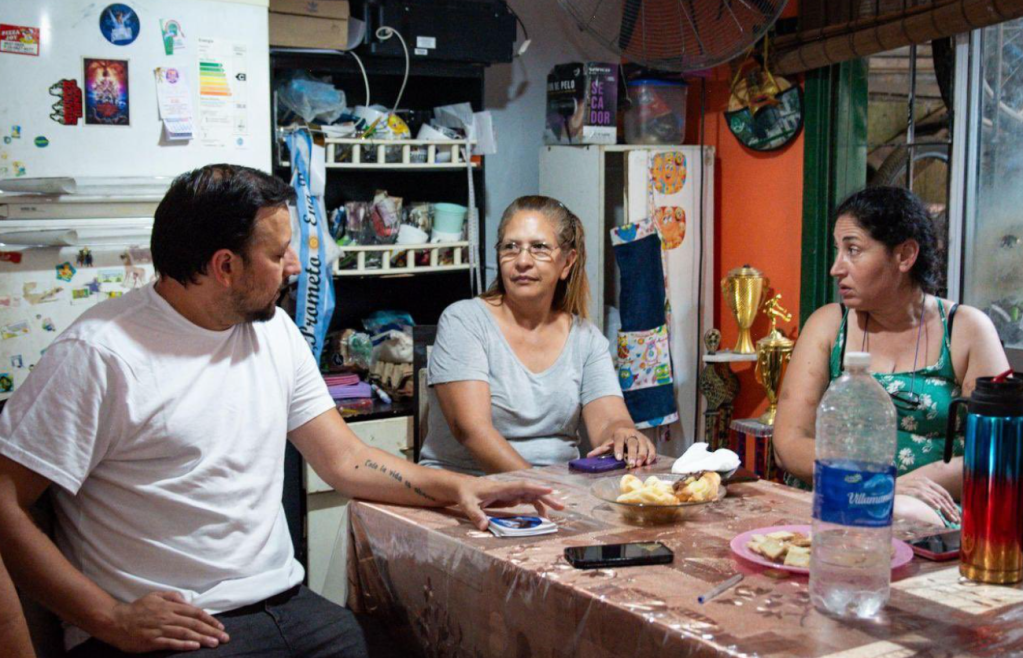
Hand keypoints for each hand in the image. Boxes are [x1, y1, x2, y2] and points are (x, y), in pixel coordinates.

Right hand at [101, 591, 229, 652]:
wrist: (115, 621)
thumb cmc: (137, 609)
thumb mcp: (155, 596)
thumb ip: (173, 597)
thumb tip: (188, 601)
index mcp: (170, 606)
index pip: (195, 612)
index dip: (209, 619)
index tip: (220, 626)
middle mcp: (168, 617)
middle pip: (194, 624)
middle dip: (211, 630)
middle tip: (225, 637)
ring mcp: (160, 629)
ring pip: (185, 633)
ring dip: (201, 638)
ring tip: (214, 643)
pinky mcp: (152, 641)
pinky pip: (171, 643)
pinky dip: (184, 644)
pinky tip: (194, 647)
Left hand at [455, 479, 564, 530]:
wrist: (462, 487)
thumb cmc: (465, 494)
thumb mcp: (467, 504)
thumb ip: (476, 515)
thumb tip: (484, 527)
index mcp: (501, 488)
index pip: (521, 486)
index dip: (535, 488)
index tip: (549, 490)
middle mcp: (509, 489)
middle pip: (531, 491)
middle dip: (546, 497)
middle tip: (561, 506)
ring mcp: (510, 493)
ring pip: (531, 495)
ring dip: (544, 502)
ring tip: (556, 512)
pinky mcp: (509, 497)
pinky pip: (526, 500)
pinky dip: (536, 505)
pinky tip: (542, 515)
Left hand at [589, 428, 656, 467]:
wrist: (626, 433)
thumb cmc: (615, 442)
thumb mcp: (608, 444)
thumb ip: (600, 450)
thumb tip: (589, 456)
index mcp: (619, 433)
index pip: (618, 440)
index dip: (618, 449)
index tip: (618, 458)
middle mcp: (631, 434)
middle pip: (632, 443)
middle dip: (633, 453)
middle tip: (632, 463)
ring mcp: (641, 437)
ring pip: (643, 445)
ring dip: (642, 455)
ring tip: (640, 464)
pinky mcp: (648, 442)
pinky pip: (651, 448)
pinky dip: (651, 455)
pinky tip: (648, 463)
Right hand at [897, 474, 959, 524]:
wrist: (880, 491)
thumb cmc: (896, 495)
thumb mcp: (912, 495)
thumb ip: (924, 499)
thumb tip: (939, 510)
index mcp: (923, 481)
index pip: (942, 492)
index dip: (951, 504)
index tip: (956, 514)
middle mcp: (920, 481)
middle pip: (941, 495)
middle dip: (950, 508)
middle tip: (956, 519)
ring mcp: (913, 484)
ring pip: (934, 496)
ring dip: (944, 508)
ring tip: (950, 517)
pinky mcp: (907, 489)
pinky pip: (922, 495)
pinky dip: (931, 501)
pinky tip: (937, 508)